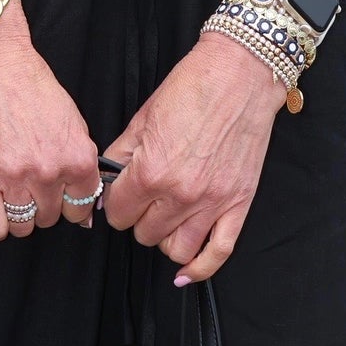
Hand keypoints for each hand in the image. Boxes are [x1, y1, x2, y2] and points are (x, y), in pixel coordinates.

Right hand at [0, 23, 102, 240]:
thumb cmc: (27, 79)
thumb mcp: (70, 117)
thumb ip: (79, 158)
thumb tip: (84, 198)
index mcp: (77, 155)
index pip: (81, 207)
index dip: (67, 200)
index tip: (57, 192)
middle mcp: (49, 170)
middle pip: (50, 217)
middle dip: (41, 201)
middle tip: (28, 177)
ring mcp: (15, 177)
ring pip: (23, 226)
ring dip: (18, 211)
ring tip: (8, 185)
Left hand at [99, 31, 285, 281]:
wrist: (239, 74)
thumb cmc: (192, 87)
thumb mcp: (144, 116)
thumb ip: (122, 153)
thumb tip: (106, 178)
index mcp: (152, 170)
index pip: (118, 213)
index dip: (116, 202)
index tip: (121, 192)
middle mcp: (181, 194)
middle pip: (144, 234)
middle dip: (139, 216)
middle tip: (143, 197)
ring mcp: (212, 203)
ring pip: (175, 250)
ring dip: (165, 237)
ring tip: (164, 216)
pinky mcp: (238, 205)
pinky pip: (218, 254)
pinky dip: (200, 269)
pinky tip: (185, 272)